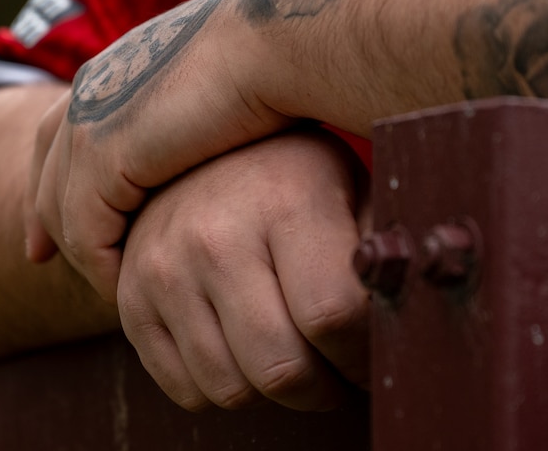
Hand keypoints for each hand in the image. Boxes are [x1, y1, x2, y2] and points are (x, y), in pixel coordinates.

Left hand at [32, 0, 292, 300]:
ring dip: (82, 253)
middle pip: (47, 171)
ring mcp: (89, 121)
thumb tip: (196, 151)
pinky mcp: (103, 155)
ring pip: (61, 209)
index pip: (56, 133)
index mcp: (112, 69)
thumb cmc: (271, 69)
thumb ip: (186, 123)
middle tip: (39, 259)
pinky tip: (126, 291)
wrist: (275, 43)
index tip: (47, 214)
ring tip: (110, 287)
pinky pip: (86, 233)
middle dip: (41, 218)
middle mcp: (89, 91)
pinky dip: (102, 267)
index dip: (47, 177)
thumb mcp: (211, 95)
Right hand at [117, 129, 370, 410]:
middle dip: (325, 389)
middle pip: (281, 370)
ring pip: (231, 391)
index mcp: (283, 202)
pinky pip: (186, 390)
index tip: (370, 355)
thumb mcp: (348, 189)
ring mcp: (162, 270)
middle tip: (335, 369)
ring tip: (290, 354)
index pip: (333, 318)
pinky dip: (223, 387)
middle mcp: (213, 237)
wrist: (194, 157)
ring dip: (273, 391)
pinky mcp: (131, 301)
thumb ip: (381, 249)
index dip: (364, 356)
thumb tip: (416, 310)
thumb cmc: (287, 178)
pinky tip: (241, 348)